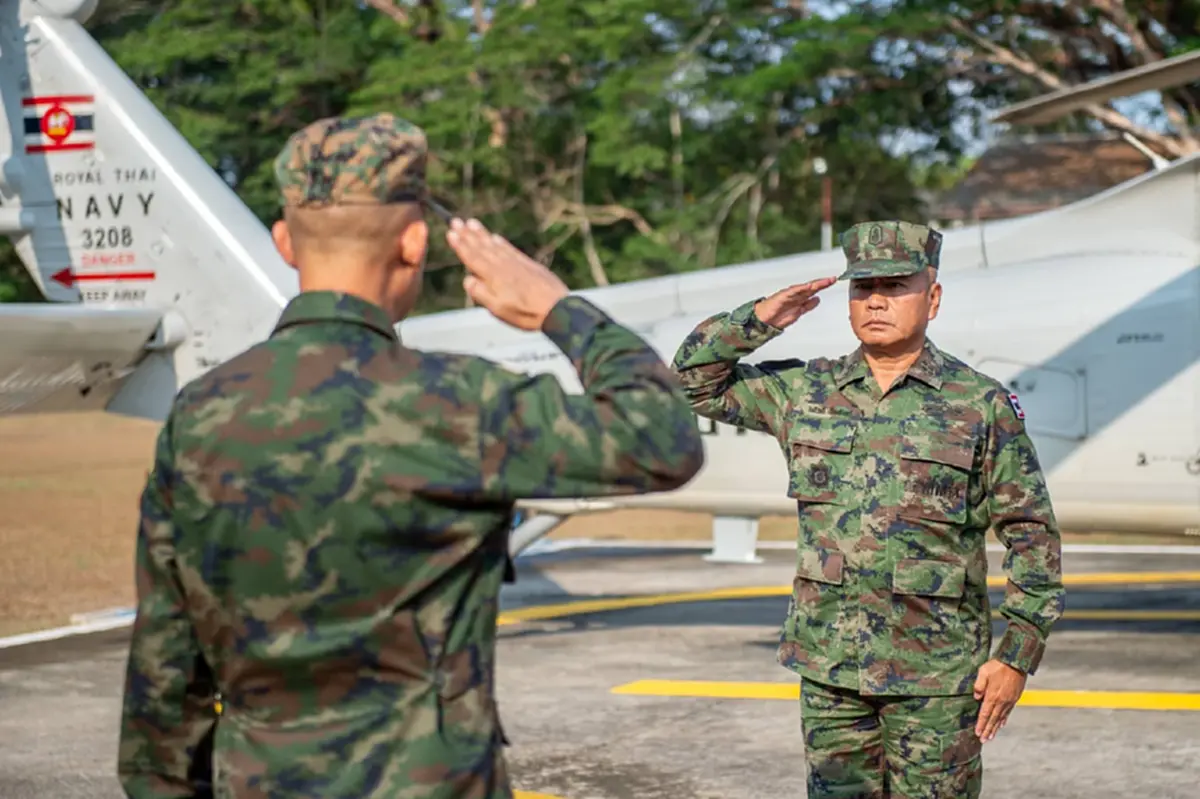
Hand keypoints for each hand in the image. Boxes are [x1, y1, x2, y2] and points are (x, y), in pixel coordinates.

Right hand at [446, 218, 569, 330]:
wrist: (558, 309)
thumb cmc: (527, 313)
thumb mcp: (499, 309)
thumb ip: (481, 294)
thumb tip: (467, 279)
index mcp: (493, 277)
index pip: (472, 258)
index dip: (461, 245)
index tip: (451, 232)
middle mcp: (503, 266)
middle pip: (482, 247)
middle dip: (468, 235)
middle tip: (457, 221)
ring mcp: (516, 263)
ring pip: (495, 245)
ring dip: (482, 234)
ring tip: (472, 223)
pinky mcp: (528, 264)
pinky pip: (510, 249)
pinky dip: (501, 242)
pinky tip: (496, 237)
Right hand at [752, 277, 837, 328]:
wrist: (763, 320)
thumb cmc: (777, 316)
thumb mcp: (798, 312)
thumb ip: (808, 305)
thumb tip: (818, 299)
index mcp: (800, 298)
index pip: (814, 290)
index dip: (823, 285)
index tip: (833, 280)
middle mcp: (796, 294)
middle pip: (811, 287)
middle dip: (822, 283)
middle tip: (832, 279)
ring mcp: (789, 295)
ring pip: (804, 288)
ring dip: (814, 284)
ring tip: (824, 281)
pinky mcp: (782, 296)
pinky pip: (792, 291)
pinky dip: (800, 288)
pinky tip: (808, 286)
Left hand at [973, 660, 1026, 741]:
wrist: (1016, 662)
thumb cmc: (998, 665)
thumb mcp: (983, 672)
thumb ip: (979, 685)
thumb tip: (976, 697)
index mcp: (992, 696)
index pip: (985, 714)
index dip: (981, 724)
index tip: (978, 733)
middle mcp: (1001, 701)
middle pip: (993, 719)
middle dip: (987, 730)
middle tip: (983, 740)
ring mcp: (1009, 700)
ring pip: (1000, 717)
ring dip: (995, 728)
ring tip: (991, 736)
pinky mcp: (1014, 698)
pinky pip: (1008, 712)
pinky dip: (1003, 719)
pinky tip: (1001, 724)